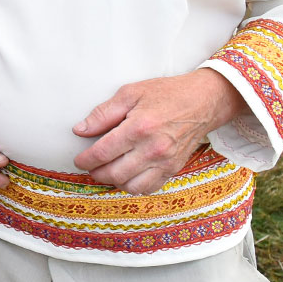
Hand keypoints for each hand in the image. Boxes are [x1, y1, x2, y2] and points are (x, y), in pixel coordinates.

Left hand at [73, 68, 241, 193]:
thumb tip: (80, 130)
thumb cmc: (166, 94)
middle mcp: (153, 149)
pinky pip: (150, 188)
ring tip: (107, 171)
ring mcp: (166, 162)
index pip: (103, 153)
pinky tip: (128, 175)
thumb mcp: (130, 93)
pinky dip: (135, 186)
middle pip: (114, 174)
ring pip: (131, 186)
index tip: (79, 160)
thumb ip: (103, 114)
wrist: (203, 101)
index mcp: (139, 128)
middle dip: (96, 173)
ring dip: (114, 182)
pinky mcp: (174, 169)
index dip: (85, 160)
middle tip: (90, 166)